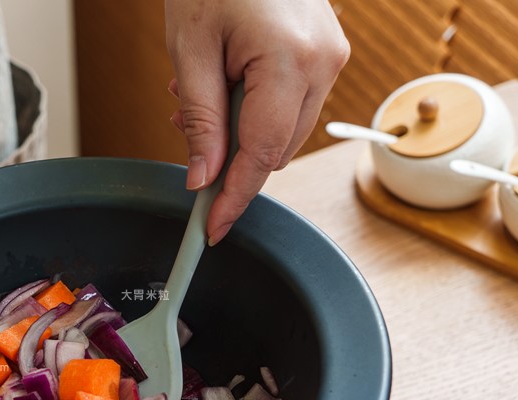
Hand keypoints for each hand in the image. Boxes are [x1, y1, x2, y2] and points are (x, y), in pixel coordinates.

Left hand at [165, 0, 348, 244]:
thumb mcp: (190, 51)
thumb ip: (200, 122)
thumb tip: (203, 180)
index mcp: (293, 61)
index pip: (263, 154)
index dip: (235, 197)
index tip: (211, 228)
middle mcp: (325, 62)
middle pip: (277, 147)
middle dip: (230, 156)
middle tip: (185, 131)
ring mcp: (332, 56)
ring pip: (285, 130)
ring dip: (240, 130)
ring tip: (201, 92)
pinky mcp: (327, 52)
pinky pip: (291, 104)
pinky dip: (255, 108)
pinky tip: (225, 81)